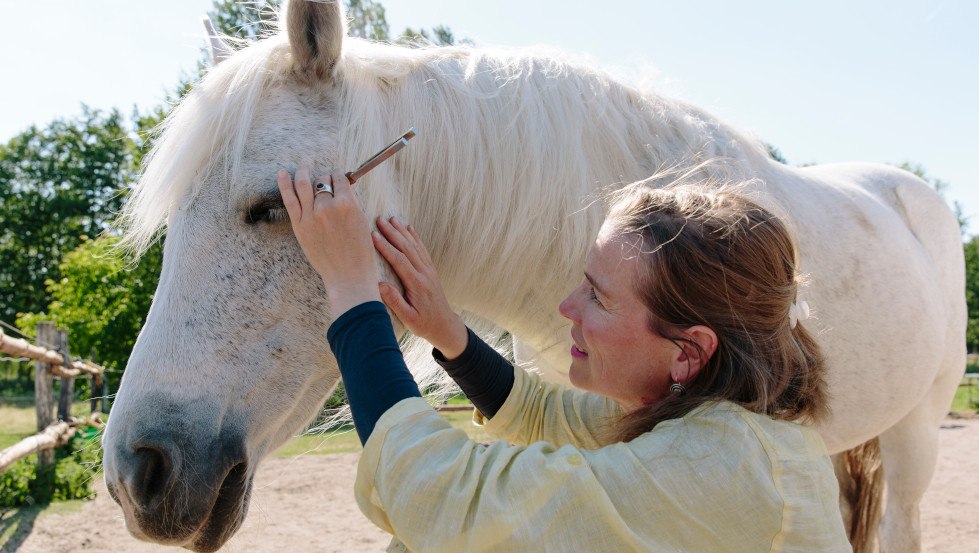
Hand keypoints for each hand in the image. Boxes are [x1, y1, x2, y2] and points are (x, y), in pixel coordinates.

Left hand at [278, 167, 379, 316]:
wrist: (348, 276)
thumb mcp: (362, 222)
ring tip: (303, 163)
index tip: (338, 176)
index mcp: (347, 204)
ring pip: (305, 183)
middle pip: (322, 180)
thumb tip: (344, 186)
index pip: (340, 178)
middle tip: (326, 180)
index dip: (339, 175)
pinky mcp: (299, 226)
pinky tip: (282, 173)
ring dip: (303, 170)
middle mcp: (327, 206)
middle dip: (325, 177)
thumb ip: (352, 202)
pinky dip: (285, 184)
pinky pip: (289, 199)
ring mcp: (311, 216)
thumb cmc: (360, 252)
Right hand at [373, 217, 467, 358]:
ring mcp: (429, 270)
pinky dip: (415, 237)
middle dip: (392, 233)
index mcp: (417, 284)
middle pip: (407, 248)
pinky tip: (409, 228)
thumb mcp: (408, 318)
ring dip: (402, 231)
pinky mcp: (430, 270)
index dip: (386, 247)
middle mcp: (424, 273)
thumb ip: (395, 301)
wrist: (444, 325)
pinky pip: (422, 250)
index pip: (399, 260)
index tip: (373, 235)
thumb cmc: (424, 324)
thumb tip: (380, 285)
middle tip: (379, 220)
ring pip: (414, 246)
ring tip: (391, 219)